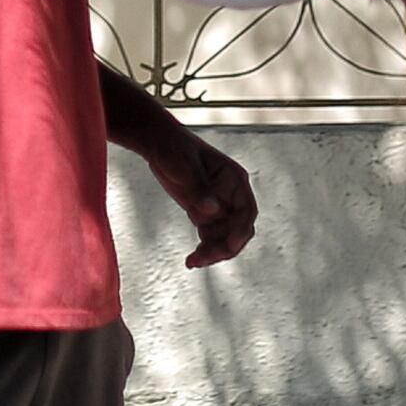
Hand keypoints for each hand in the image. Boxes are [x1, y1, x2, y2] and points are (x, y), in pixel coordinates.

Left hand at [145, 128, 258, 267]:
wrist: (158, 143)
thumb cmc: (173, 147)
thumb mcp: (184, 165)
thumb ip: (199, 188)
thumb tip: (213, 210)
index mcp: (234, 180)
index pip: (247, 211)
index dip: (240, 231)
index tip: (227, 247)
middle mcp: (231, 195)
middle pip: (238, 229)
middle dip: (224, 248)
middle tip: (203, 260)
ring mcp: (218, 205)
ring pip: (224, 238)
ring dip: (212, 253)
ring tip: (192, 262)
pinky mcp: (204, 213)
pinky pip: (210, 237)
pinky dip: (204, 249)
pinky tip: (191, 259)